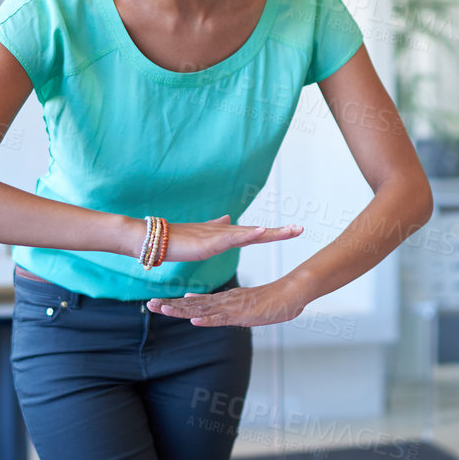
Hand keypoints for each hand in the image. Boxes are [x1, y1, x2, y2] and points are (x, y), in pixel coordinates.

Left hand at [145, 280, 307, 327]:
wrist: (292, 292)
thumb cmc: (272, 300)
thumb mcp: (243, 305)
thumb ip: (225, 308)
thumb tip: (205, 309)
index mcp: (224, 299)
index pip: (196, 302)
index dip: (176, 304)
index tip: (158, 304)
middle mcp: (225, 302)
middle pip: (194, 305)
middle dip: (172, 306)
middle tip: (150, 305)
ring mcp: (233, 307)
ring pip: (204, 310)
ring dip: (183, 311)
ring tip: (164, 310)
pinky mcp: (243, 314)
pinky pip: (223, 318)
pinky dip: (209, 320)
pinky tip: (195, 321)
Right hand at [158, 215, 302, 263]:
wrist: (157, 240)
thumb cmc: (178, 240)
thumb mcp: (204, 237)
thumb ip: (218, 228)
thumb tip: (229, 218)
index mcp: (226, 234)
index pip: (255, 233)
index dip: (274, 232)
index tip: (293, 230)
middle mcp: (225, 232)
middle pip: (259, 232)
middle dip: (280, 232)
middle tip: (301, 229)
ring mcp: (218, 235)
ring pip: (250, 233)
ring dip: (270, 232)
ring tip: (289, 230)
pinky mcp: (210, 241)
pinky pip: (233, 237)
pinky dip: (248, 234)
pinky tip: (261, 231)